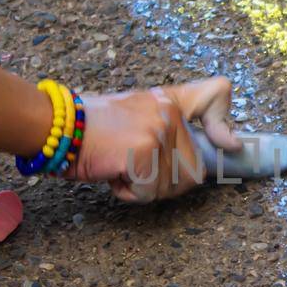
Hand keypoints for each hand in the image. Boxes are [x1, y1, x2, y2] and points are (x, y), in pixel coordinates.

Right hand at [68, 76, 240, 201]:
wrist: (54, 127)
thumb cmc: (92, 129)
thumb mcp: (136, 116)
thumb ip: (172, 128)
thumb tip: (224, 147)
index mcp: (168, 100)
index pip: (216, 94)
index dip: (225, 126)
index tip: (232, 146)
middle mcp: (168, 112)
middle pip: (193, 171)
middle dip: (166, 182)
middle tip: (135, 168)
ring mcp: (158, 130)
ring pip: (171, 186)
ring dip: (144, 188)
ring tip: (120, 166)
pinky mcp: (144, 150)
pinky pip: (149, 191)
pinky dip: (128, 192)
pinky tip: (111, 173)